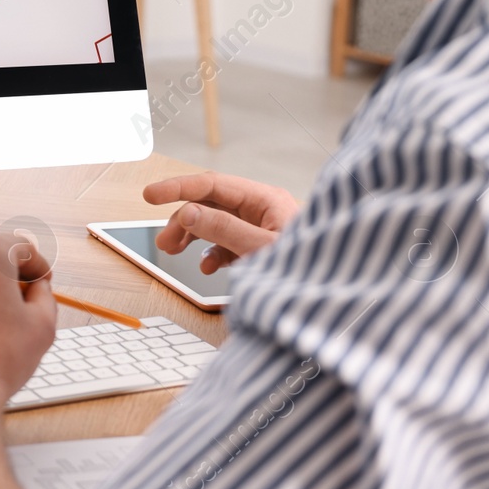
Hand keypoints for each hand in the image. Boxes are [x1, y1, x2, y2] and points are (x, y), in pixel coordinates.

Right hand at [145, 172, 299, 273]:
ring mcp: (261, 229)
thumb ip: (223, 229)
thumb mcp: (261, 249)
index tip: (150, 196)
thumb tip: (188, 212)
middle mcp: (262, 210)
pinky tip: (206, 266)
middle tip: (162, 243)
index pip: (212, 184)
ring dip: (191, 236)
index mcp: (265, 200)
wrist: (339, 305)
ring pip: (214, 224)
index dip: (178, 188)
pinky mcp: (260, 249)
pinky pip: (226, 244)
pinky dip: (210, 253)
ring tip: (173, 253)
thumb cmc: (311, 271)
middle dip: (181, 220)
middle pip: (209, 204)